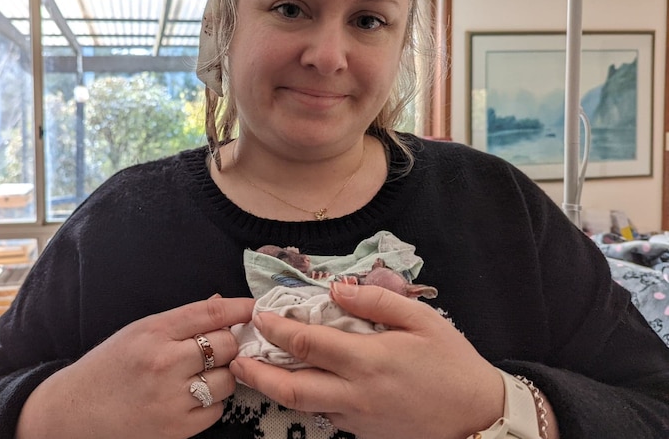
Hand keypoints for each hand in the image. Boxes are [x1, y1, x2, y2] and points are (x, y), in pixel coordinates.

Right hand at [17, 295, 254, 438]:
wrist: (75, 411)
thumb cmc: (108, 367)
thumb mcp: (138, 331)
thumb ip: (181, 320)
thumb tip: (222, 304)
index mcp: (154, 332)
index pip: (210, 313)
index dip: (239, 308)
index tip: (253, 308)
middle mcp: (164, 363)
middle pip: (226, 346)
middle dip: (229, 345)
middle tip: (218, 349)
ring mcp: (171, 398)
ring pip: (228, 379)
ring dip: (222, 376)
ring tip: (201, 375)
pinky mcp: (176, 429)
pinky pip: (217, 410)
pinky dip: (212, 403)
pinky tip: (191, 398)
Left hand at [229, 283, 503, 438]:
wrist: (480, 418)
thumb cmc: (453, 363)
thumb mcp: (422, 320)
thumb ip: (375, 302)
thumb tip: (336, 290)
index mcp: (368, 361)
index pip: (306, 344)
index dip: (276, 329)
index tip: (258, 315)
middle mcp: (355, 394)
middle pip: (291, 388)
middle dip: (257, 373)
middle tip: (235, 358)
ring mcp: (357, 419)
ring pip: (303, 407)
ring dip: (274, 389)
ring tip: (253, 372)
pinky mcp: (363, 434)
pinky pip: (325, 415)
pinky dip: (304, 400)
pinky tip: (298, 384)